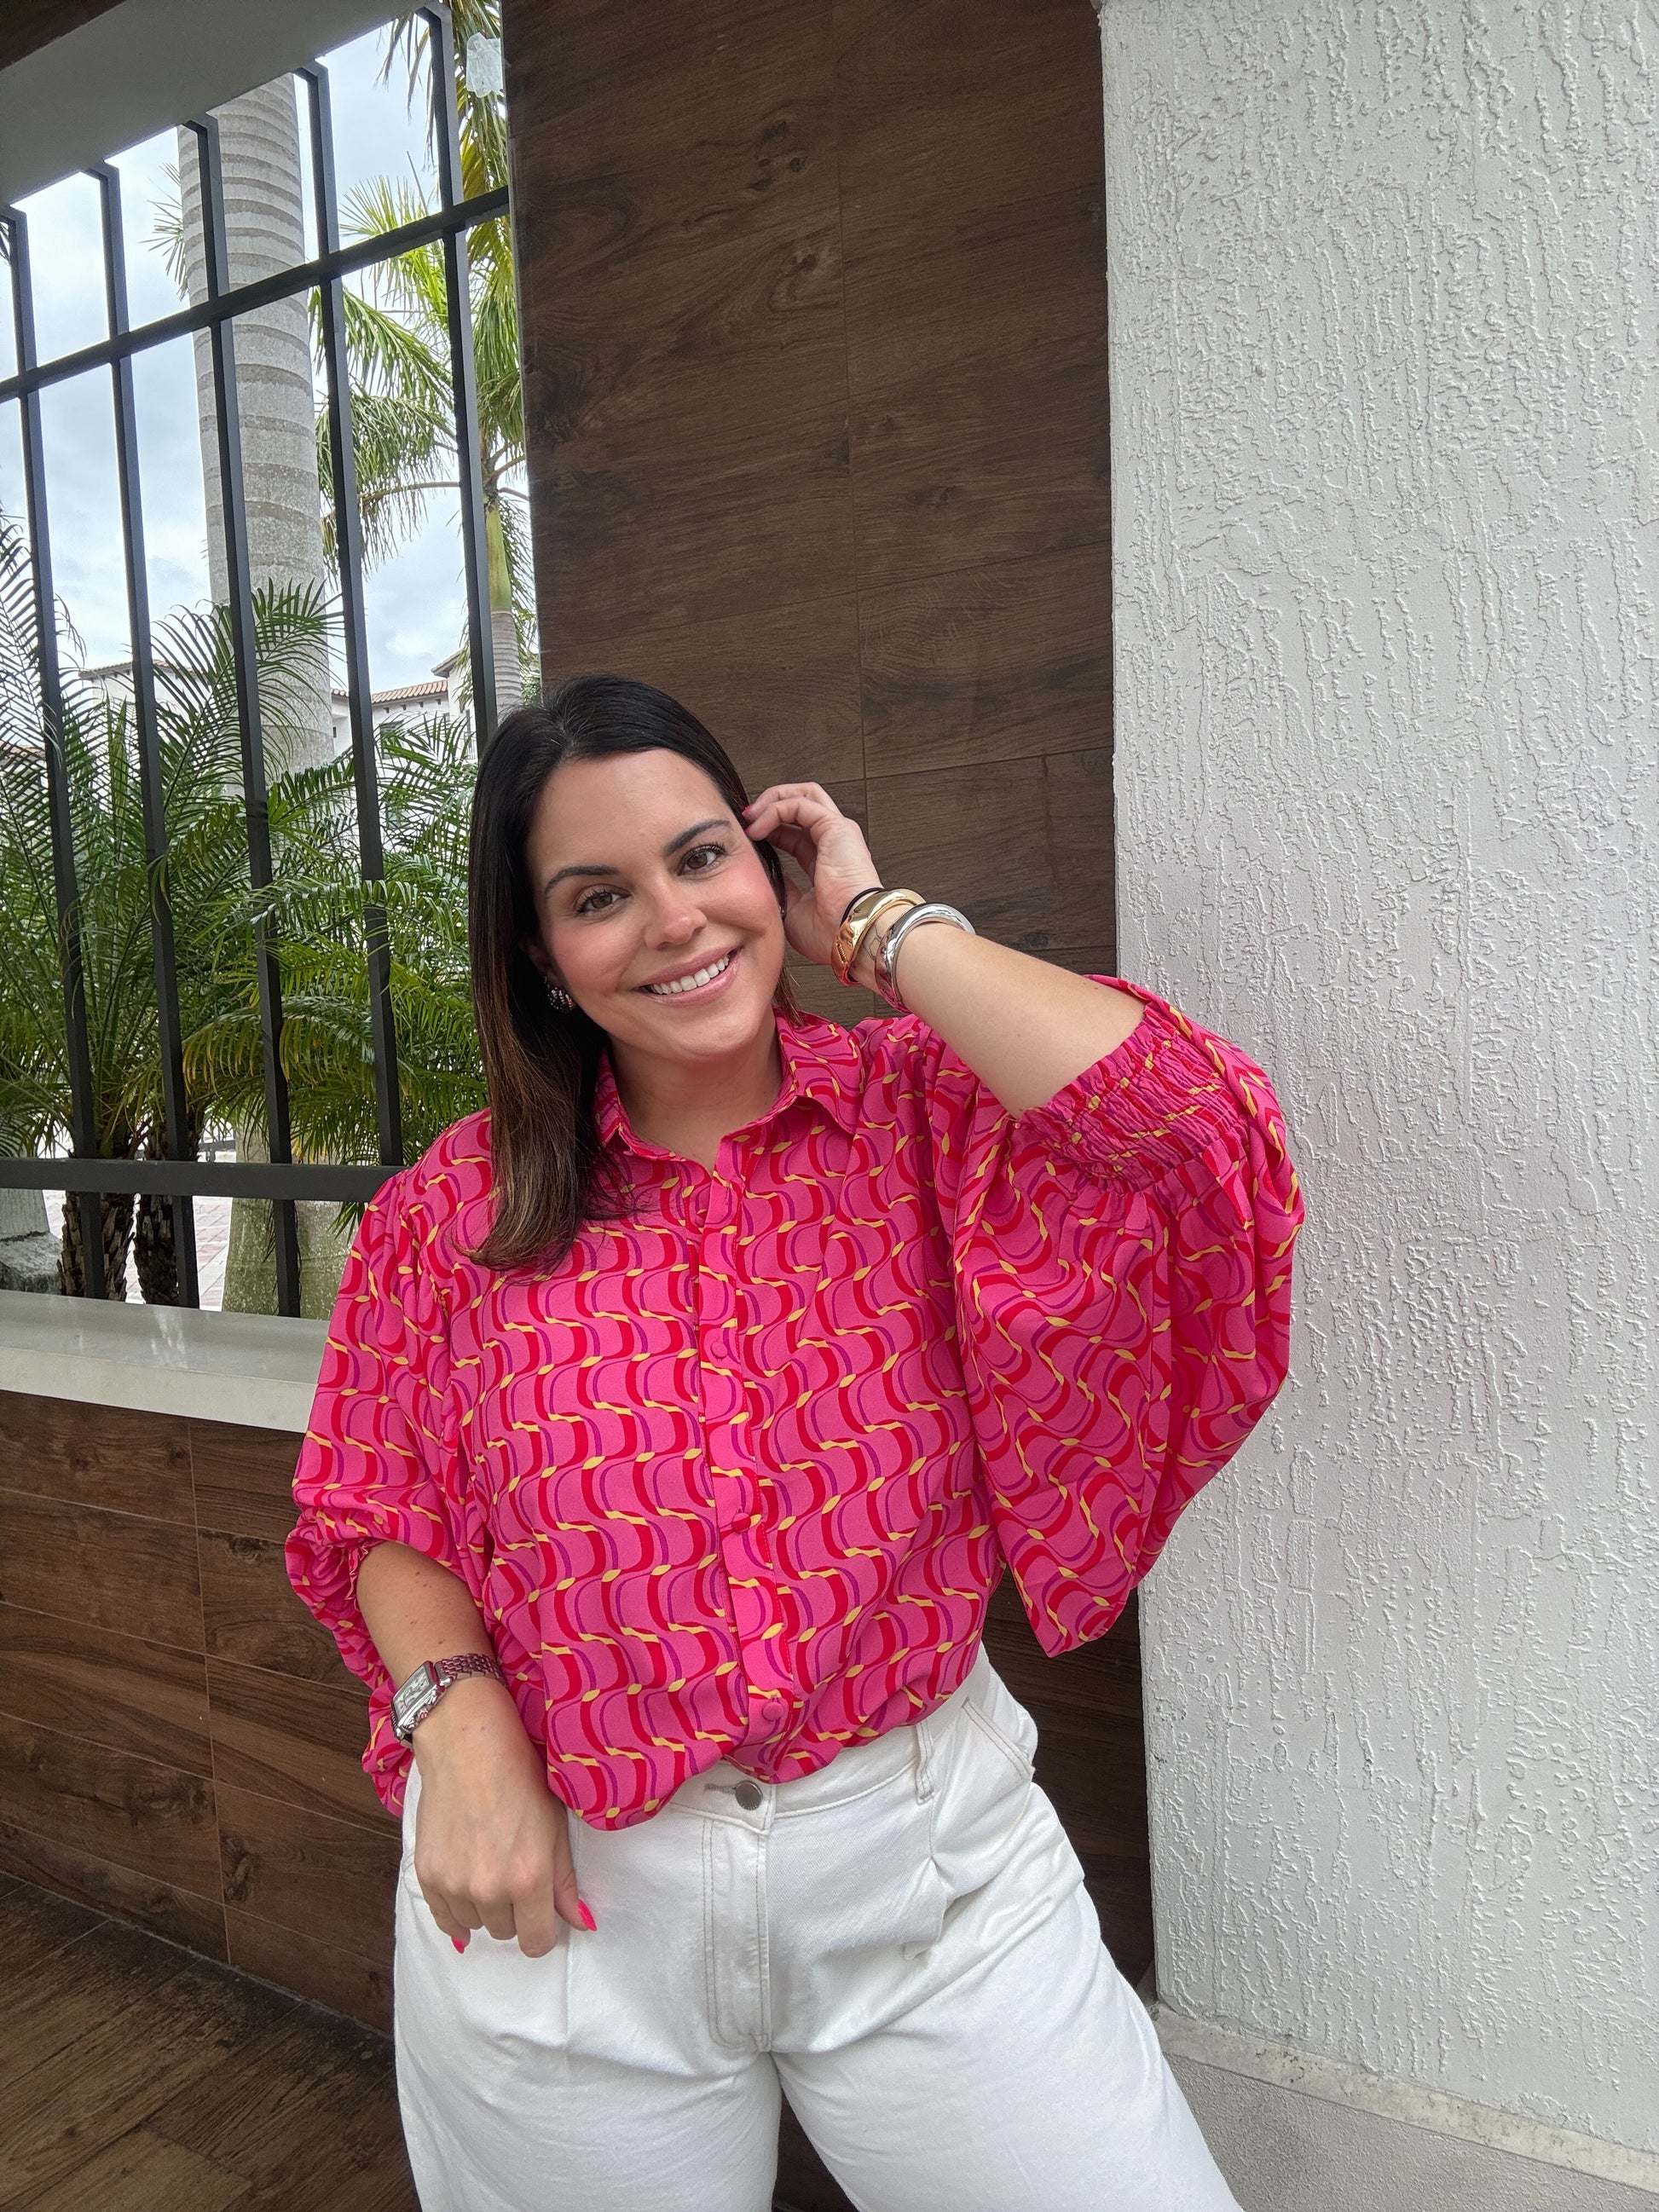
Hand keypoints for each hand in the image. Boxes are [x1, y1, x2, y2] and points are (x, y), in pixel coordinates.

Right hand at [410, 1676, 590, 1956]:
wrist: (468, 1744)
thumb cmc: (520, 1776)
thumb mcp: (555, 1825)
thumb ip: (565, 1882)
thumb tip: (582, 1923)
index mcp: (530, 1878)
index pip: (537, 1942)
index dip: (543, 1930)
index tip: (542, 1913)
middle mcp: (490, 1889)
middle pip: (506, 1932)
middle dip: (515, 1911)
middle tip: (514, 1871)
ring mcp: (454, 1885)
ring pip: (476, 1925)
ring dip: (485, 1907)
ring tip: (487, 1864)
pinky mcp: (427, 1875)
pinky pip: (445, 1920)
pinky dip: (457, 1911)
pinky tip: (465, 1883)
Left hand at [742, 783, 882, 969]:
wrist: (848, 935)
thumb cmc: (830, 932)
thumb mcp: (792, 910)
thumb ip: (782, 890)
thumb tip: (768, 877)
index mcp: (827, 862)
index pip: (795, 832)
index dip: (770, 828)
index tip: (747, 835)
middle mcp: (835, 843)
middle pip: (804, 802)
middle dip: (772, 803)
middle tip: (748, 817)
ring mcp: (838, 832)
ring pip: (804, 794)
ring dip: (772, 800)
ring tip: (751, 815)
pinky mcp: (836, 828)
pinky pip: (800, 804)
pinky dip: (775, 809)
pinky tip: (758, 825)